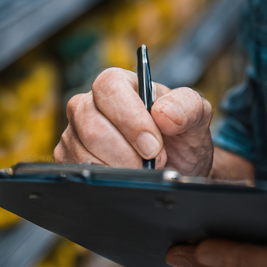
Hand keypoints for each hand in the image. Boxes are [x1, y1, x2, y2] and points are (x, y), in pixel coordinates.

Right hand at [54, 67, 213, 175]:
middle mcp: (90, 104)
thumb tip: (163, 114)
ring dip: (121, 170)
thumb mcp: (197, 116)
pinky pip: (80, 174)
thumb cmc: (181, 136)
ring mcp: (75, 133)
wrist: (177, 168)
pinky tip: (125, 178)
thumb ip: (188, 106)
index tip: (153, 146)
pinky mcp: (68, 160)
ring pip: (85, 156)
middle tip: (155, 161)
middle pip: (93, 127)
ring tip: (144, 169)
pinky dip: (107, 183)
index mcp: (119, 84)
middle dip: (128, 153)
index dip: (130, 119)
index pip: (110, 88)